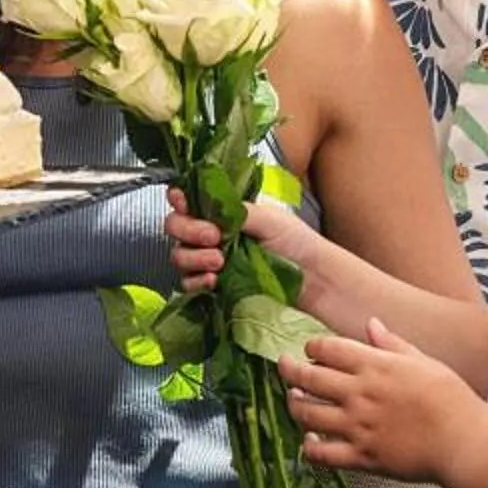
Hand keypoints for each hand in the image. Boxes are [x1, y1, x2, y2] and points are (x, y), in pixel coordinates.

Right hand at [162, 193, 326, 297]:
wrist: (312, 280)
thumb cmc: (296, 244)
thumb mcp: (267, 217)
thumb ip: (232, 209)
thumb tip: (206, 209)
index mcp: (224, 210)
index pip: (189, 199)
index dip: (180, 200)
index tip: (184, 203)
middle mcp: (212, 233)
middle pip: (175, 227)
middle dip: (188, 230)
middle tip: (213, 236)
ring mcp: (210, 261)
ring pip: (179, 256)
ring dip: (194, 257)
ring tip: (219, 261)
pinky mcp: (214, 287)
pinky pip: (189, 284)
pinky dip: (196, 281)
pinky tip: (214, 280)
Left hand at [278, 318, 487, 486]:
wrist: (463, 441)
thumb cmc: (450, 399)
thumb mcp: (423, 361)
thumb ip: (392, 343)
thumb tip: (371, 324)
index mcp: (375, 366)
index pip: (327, 348)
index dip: (312, 347)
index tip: (311, 349)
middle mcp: (359, 393)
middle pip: (307, 377)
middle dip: (289, 370)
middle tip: (284, 367)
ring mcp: (356, 426)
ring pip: (306, 413)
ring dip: (294, 405)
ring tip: (294, 400)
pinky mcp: (360, 456)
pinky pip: (320, 454)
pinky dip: (308, 447)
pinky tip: (308, 440)